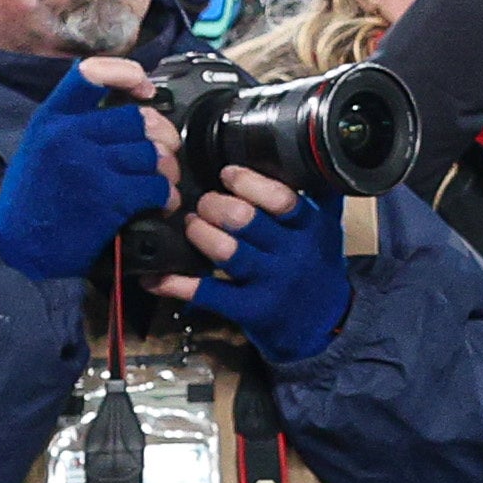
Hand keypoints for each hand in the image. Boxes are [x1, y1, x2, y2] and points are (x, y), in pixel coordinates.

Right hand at [0, 58, 176, 282]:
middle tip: (162, 153)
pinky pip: (156, 186)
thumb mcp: (42, 146)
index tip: (146, 89)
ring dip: (166, 170)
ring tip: (159, 182)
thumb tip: (136, 107)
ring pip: (153, 153)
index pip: (92, 74)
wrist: (20, 247)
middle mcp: (69, 136)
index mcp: (51, 119)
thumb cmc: (36, 197)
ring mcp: (89, 166)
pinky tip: (159, 203)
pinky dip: (166, 196)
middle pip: (139, 119)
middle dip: (161, 136)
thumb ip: (78, 124)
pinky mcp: (108, 197)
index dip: (128, 74)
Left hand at [155, 164, 350, 362]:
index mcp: (311, 228)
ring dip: (198, 232)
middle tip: (204, 203)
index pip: (281, 198)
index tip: (228, 174)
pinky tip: (155, 277)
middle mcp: (292, 254)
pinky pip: (206, 292)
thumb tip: (308, 154)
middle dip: (214, 204)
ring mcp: (270, 283)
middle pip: (244, 219)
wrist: (325, 327)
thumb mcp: (326, 232)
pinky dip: (175, 283)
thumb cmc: (317, 272)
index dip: (247, 182)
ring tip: (191, 225)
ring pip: (225, 251)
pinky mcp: (251, 310)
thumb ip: (318, 197)